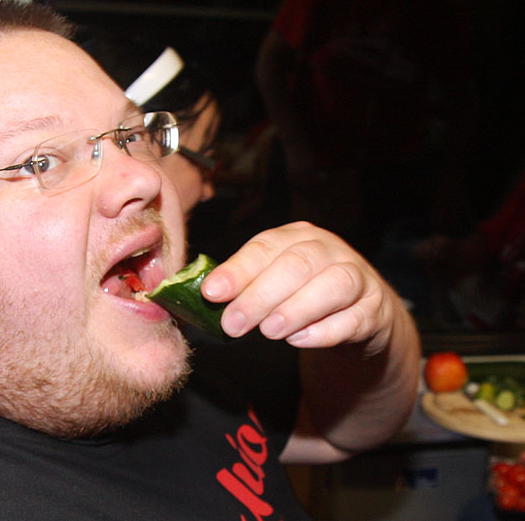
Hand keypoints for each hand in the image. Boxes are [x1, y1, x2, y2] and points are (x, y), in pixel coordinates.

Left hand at [201, 222, 396, 351]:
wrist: (361, 313)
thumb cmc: (304, 293)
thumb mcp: (273, 280)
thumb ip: (244, 285)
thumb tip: (202, 297)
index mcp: (296, 236)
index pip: (264, 247)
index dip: (237, 270)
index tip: (212, 293)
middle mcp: (329, 250)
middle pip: (297, 265)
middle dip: (260, 295)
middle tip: (233, 323)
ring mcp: (358, 278)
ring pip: (333, 285)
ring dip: (296, 308)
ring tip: (269, 331)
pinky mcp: (374, 310)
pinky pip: (354, 318)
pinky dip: (325, 330)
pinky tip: (299, 340)